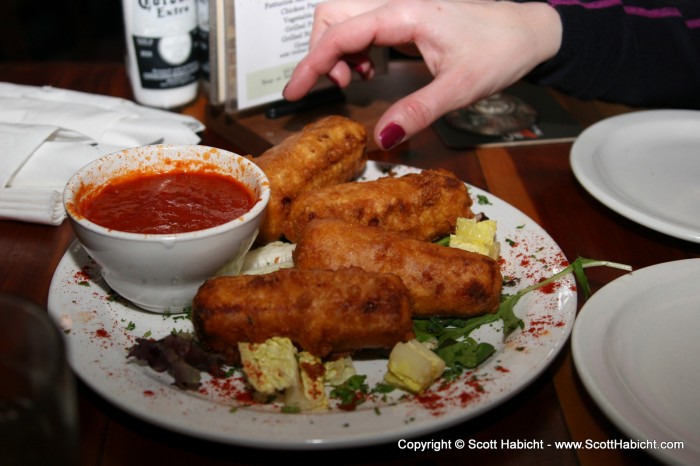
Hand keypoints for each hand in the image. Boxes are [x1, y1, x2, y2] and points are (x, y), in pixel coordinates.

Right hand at [283, 0, 561, 148]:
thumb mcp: (459, 87)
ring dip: (338, 49)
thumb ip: (419, 111)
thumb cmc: (500, 51)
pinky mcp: (406, 17)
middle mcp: (395, 5)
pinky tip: (373, 70)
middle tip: (340, 86)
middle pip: (332, 15)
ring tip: (357, 79)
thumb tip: (383, 138)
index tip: (293, 93)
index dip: (310, 63)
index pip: (339, 33)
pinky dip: (356, 48)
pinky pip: (364, 25)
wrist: (528, 32)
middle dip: (322, 51)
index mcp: (403, 14)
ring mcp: (400, 8)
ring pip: (345, 18)